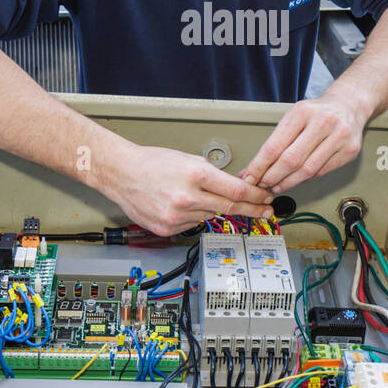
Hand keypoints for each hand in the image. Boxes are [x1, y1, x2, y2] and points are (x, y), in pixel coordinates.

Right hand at [99, 144, 274, 235]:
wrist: (121, 173)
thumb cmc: (151, 162)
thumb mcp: (188, 159)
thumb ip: (213, 175)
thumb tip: (236, 186)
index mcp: (194, 174)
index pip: (236, 190)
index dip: (256, 196)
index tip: (266, 198)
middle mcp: (186, 197)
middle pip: (229, 207)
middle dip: (250, 209)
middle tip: (264, 210)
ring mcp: (176, 216)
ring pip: (210, 217)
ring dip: (215, 209)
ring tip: (204, 198)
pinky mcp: (167, 229)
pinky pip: (192, 225)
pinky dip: (194, 216)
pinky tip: (183, 205)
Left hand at [238, 92, 367, 193]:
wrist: (349, 105)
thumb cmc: (317, 112)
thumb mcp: (294, 116)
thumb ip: (277, 141)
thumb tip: (256, 167)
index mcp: (303, 112)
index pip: (274, 145)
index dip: (259, 166)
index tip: (249, 176)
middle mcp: (323, 122)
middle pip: (291, 160)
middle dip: (272, 177)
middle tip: (262, 184)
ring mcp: (339, 137)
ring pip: (307, 170)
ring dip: (288, 182)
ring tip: (277, 185)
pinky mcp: (349, 151)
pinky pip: (322, 172)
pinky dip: (305, 179)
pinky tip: (296, 180)